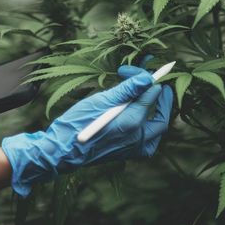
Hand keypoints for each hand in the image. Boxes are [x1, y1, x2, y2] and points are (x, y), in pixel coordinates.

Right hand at [1, 65, 173, 196]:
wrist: (62, 150)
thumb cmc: (77, 123)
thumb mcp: (101, 100)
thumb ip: (127, 90)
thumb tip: (147, 79)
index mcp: (132, 122)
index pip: (150, 94)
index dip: (143, 78)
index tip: (132, 70)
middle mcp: (137, 138)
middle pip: (161, 118)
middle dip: (162, 100)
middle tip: (159, 85)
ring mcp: (133, 149)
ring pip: (156, 131)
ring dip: (157, 115)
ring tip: (151, 100)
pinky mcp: (126, 154)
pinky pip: (147, 142)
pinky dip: (149, 129)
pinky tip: (141, 118)